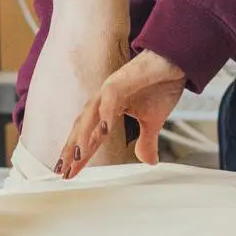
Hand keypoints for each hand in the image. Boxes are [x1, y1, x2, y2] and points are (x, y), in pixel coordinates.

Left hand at [56, 51, 185, 178]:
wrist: (174, 62)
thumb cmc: (161, 86)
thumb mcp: (153, 122)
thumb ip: (146, 141)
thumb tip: (148, 162)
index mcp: (107, 110)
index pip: (90, 137)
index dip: (79, 155)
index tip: (68, 173)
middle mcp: (103, 100)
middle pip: (82, 127)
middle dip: (71, 150)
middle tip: (62, 170)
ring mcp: (110, 89)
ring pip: (91, 115)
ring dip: (83, 136)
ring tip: (77, 156)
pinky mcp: (121, 80)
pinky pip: (110, 100)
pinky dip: (105, 115)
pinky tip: (104, 130)